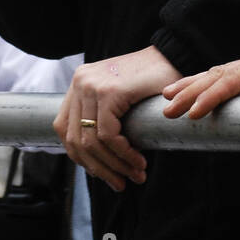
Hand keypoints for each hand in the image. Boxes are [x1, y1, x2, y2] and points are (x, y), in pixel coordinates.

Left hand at [54, 46, 181, 191]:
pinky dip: (123, 154)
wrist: (174, 56)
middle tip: (120, 184)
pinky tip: (138, 161)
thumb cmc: (151, 80)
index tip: (104, 174)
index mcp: (78, 83)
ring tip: (136, 175)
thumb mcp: (118, 97)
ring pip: (91, 141)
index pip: (64, 129)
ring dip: (114, 165)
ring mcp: (91, 85)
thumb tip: (96, 161)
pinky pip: (108, 135)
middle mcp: (80, 82)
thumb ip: (102, 117)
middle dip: (99, 169)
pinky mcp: (109, 92)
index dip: (81, 158)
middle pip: (75, 139)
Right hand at [162, 44, 239, 119]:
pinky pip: (231, 77)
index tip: (194, 114)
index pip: (235, 80)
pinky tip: (194, 90)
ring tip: (167, 97)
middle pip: (219, 74)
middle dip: (191, 91)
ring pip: (220, 73)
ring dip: (193, 85)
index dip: (213, 97)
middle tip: (167, 109)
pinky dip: (209, 84)